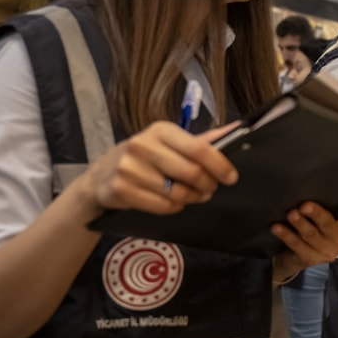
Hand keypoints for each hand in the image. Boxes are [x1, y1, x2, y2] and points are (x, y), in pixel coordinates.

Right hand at [80, 121, 238, 215]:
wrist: (100, 176)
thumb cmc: (144, 158)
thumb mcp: (169, 143)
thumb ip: (202, 140)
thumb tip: (236, 130)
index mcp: (161, 130)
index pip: (199, 148)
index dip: (220, 165)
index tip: (230, 177)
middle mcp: (143, 145)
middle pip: (191, 173)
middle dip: (207, 185)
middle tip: (209, 189)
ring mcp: (129, 168)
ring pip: (177, 193)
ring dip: (191, 198)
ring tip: (191, 196)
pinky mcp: (120, 189)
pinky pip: (162, 206)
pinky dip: (174, 208)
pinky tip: (172, 202)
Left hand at [271, 184, 337, 280]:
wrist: (295, 258)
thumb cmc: (314, 230)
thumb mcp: (324, 220)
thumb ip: (328, 208)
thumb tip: (320, 180)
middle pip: (329, 225)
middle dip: (317, 214)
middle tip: (304, 205)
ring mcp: (325, 252)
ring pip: (311, 235)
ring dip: (300, 224)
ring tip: (290, 213)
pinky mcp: (309, 259)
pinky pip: (296, 245)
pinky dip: (286, 235)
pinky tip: (276, 227)